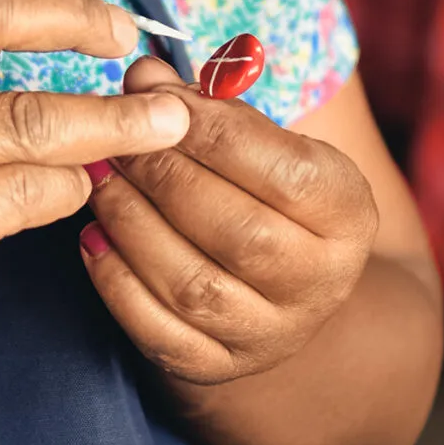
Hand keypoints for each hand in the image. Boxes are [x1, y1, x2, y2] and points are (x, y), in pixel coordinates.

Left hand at [78, 54, 378, 385]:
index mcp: (349, 214)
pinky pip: (158, 332)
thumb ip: (211, 108)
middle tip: (113, 140)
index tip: (152, 94)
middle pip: (238, 232)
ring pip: (193, 285)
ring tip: (99, 180)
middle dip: (163, 176)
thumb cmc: (265, 193)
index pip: (285, 171)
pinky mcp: (216, 366)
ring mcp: (270, 334)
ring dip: (132, 223)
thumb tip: (141, 78)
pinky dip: (116, 280)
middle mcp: (322, 283)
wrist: (284, 290)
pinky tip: (94, 235)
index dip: (211, 130)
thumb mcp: (267, 145)